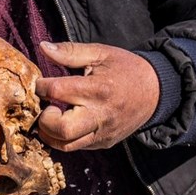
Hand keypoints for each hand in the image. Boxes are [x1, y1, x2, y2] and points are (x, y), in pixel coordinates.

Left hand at [34, 41, 159, 151]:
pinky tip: (64, 124)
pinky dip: (64, 139)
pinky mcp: (104, 143)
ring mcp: (102, 133)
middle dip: (44, 120)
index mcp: (98, 89)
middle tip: (47, 108)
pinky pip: (77, 147)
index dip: (41, 87)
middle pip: (62, 129)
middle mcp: (100, 115)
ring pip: (66, 145)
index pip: (57, 92)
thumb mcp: (101, 53)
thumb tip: (43, 47)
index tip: (40, 84)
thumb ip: (70, 51)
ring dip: (50, 134)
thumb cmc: (125, 69)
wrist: (156, 92)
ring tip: (52, 118)